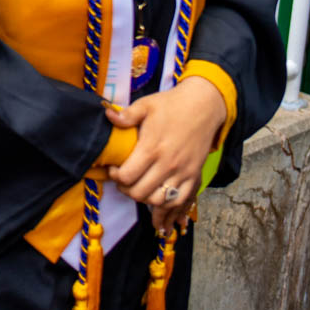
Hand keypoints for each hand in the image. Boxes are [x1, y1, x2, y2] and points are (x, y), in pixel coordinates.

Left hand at [105, 76, 227, 232]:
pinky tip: (157, 196)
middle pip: (140, 192)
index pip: (127, 176)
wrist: (203, 106)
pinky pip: (180, 200)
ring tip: (138, 187)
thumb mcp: (145, 105)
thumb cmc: (171, 105)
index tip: (113, 169)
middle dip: (126, 190)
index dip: (115, 176)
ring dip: (145, 199)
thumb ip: (125, 115)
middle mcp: (167, 164)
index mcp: (152, 148)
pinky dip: (167, 204)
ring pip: (159, 200)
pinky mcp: (195, 175)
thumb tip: (106, 115)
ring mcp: (183, 172)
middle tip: (122, 180)